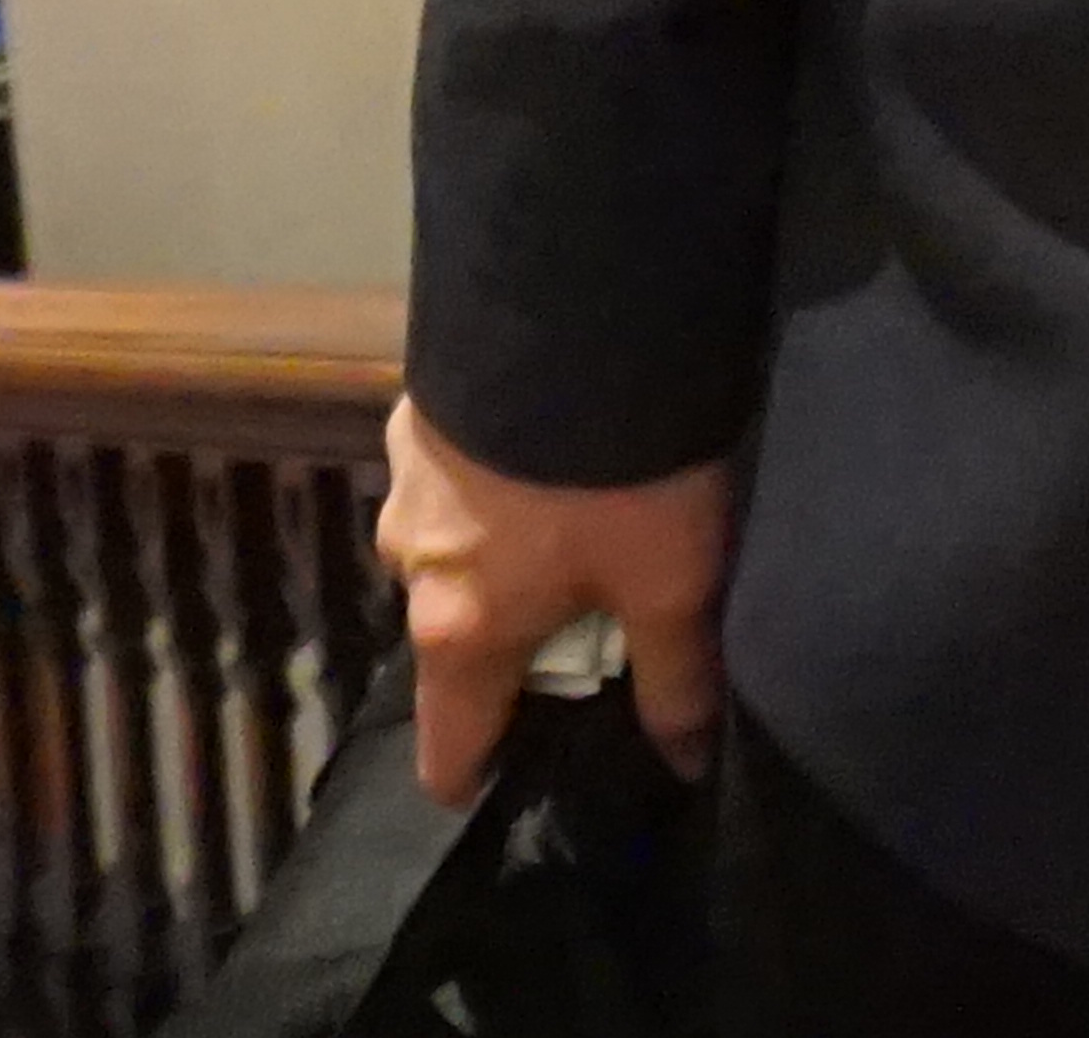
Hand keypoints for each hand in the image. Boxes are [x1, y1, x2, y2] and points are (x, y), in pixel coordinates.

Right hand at [376, 395, 734, 801]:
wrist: (570, 305)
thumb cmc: (617, 469)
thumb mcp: (671, 579)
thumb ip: (675, 678)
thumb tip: (685, 763)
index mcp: (458, 630)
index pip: (445, 746)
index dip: (480, 776)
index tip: (512, 783)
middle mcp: (410, 563)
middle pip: (457, 640)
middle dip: (513, 638)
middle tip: (586, 615)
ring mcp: (403, 479)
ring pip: (453, 550)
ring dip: (500, 549)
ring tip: (571, 516)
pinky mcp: (417, 407)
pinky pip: (453, 474)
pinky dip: (492, 478)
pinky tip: (545, 445)